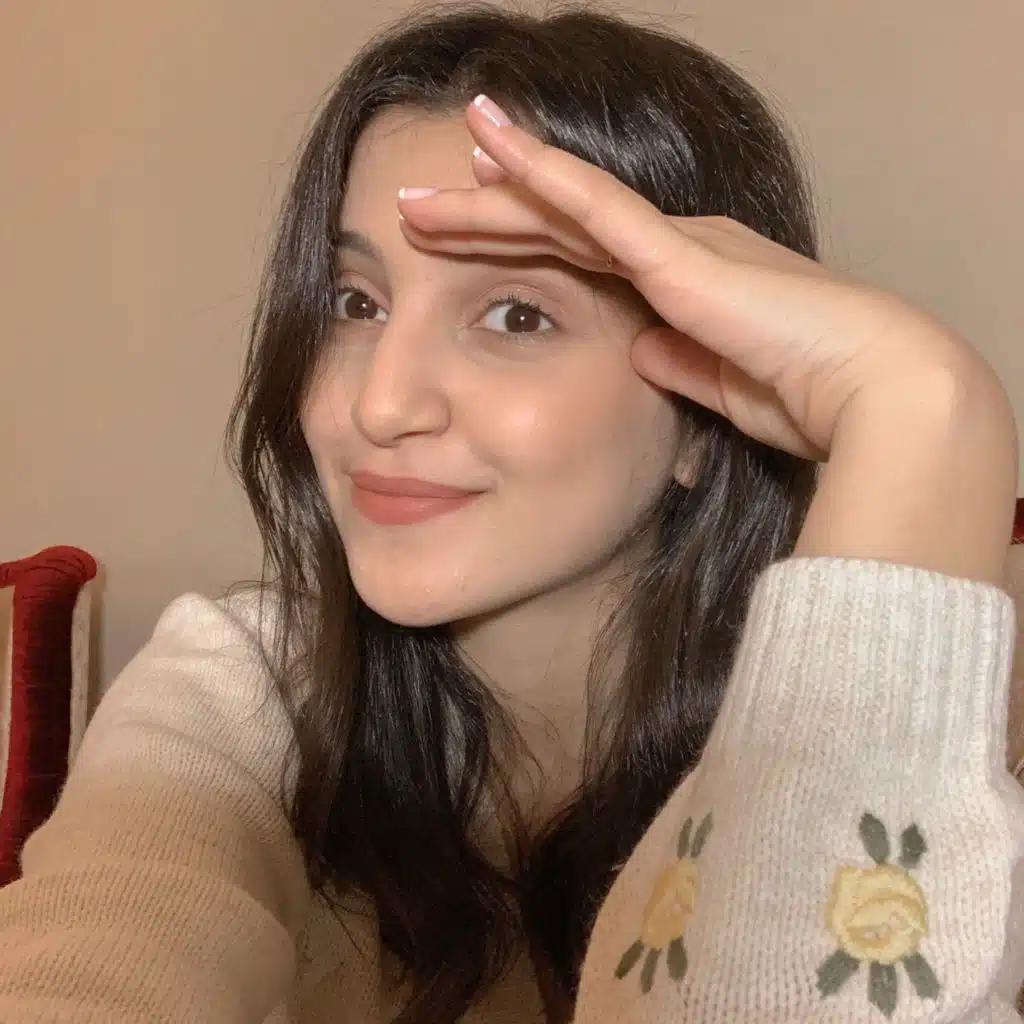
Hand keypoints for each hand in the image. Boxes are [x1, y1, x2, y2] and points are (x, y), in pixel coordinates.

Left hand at [397, 96, 1017, 582]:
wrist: (871, 392)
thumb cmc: (808, 395)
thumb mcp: (720, 386)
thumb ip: (676, 363)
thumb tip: (637, 351)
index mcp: (682, 285)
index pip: (579, 260)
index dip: (516, 248)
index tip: (461, 244)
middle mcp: (674, 249)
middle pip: (555, 227)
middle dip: (481, 219)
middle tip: (414, 210)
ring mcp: (675, 244)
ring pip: (561, 208)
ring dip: (487, 195)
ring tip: (418, 189)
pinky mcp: (680, 255)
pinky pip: (596, 205)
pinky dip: (540, 172)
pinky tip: (489, 142)